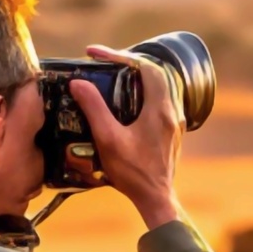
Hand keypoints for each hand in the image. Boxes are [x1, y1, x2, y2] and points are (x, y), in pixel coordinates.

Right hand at [68, 46, 185, 232]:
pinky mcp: (170, 131)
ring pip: (158, 86)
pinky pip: (158, 101)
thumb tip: (79, 83)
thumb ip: (94, 109)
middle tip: (103, 62)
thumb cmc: (133, 172)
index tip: (94, 53)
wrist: (155, 198)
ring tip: (111, 77)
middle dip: (128, 63)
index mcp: (159, 109)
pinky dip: (141, 93)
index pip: (145, 67)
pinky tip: (124, 101)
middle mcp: (172, 111)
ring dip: (136, 77)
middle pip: (154, 73)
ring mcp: (174, 122)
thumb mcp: (108, 139)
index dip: (120, 55)